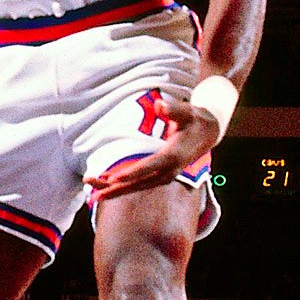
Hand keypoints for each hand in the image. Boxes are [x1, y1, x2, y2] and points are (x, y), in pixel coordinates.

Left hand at [86, 95, 218, 201]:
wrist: (206, 134)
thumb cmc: (193, 120)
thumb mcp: (187, 112)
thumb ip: (174, 110)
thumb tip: (160, 106)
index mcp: (173, 156)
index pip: (149, 166)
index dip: (131, 173)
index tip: (114, 179)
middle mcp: (168, 171)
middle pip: (138, 182)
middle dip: (115, 187)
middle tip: (92, 190)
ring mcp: (163, 177)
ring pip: (135, 187)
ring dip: (114, 190)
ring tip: (92, 193)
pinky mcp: (158, 177)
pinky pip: (137, 184)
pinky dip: (120, 188)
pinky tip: (104, 188)